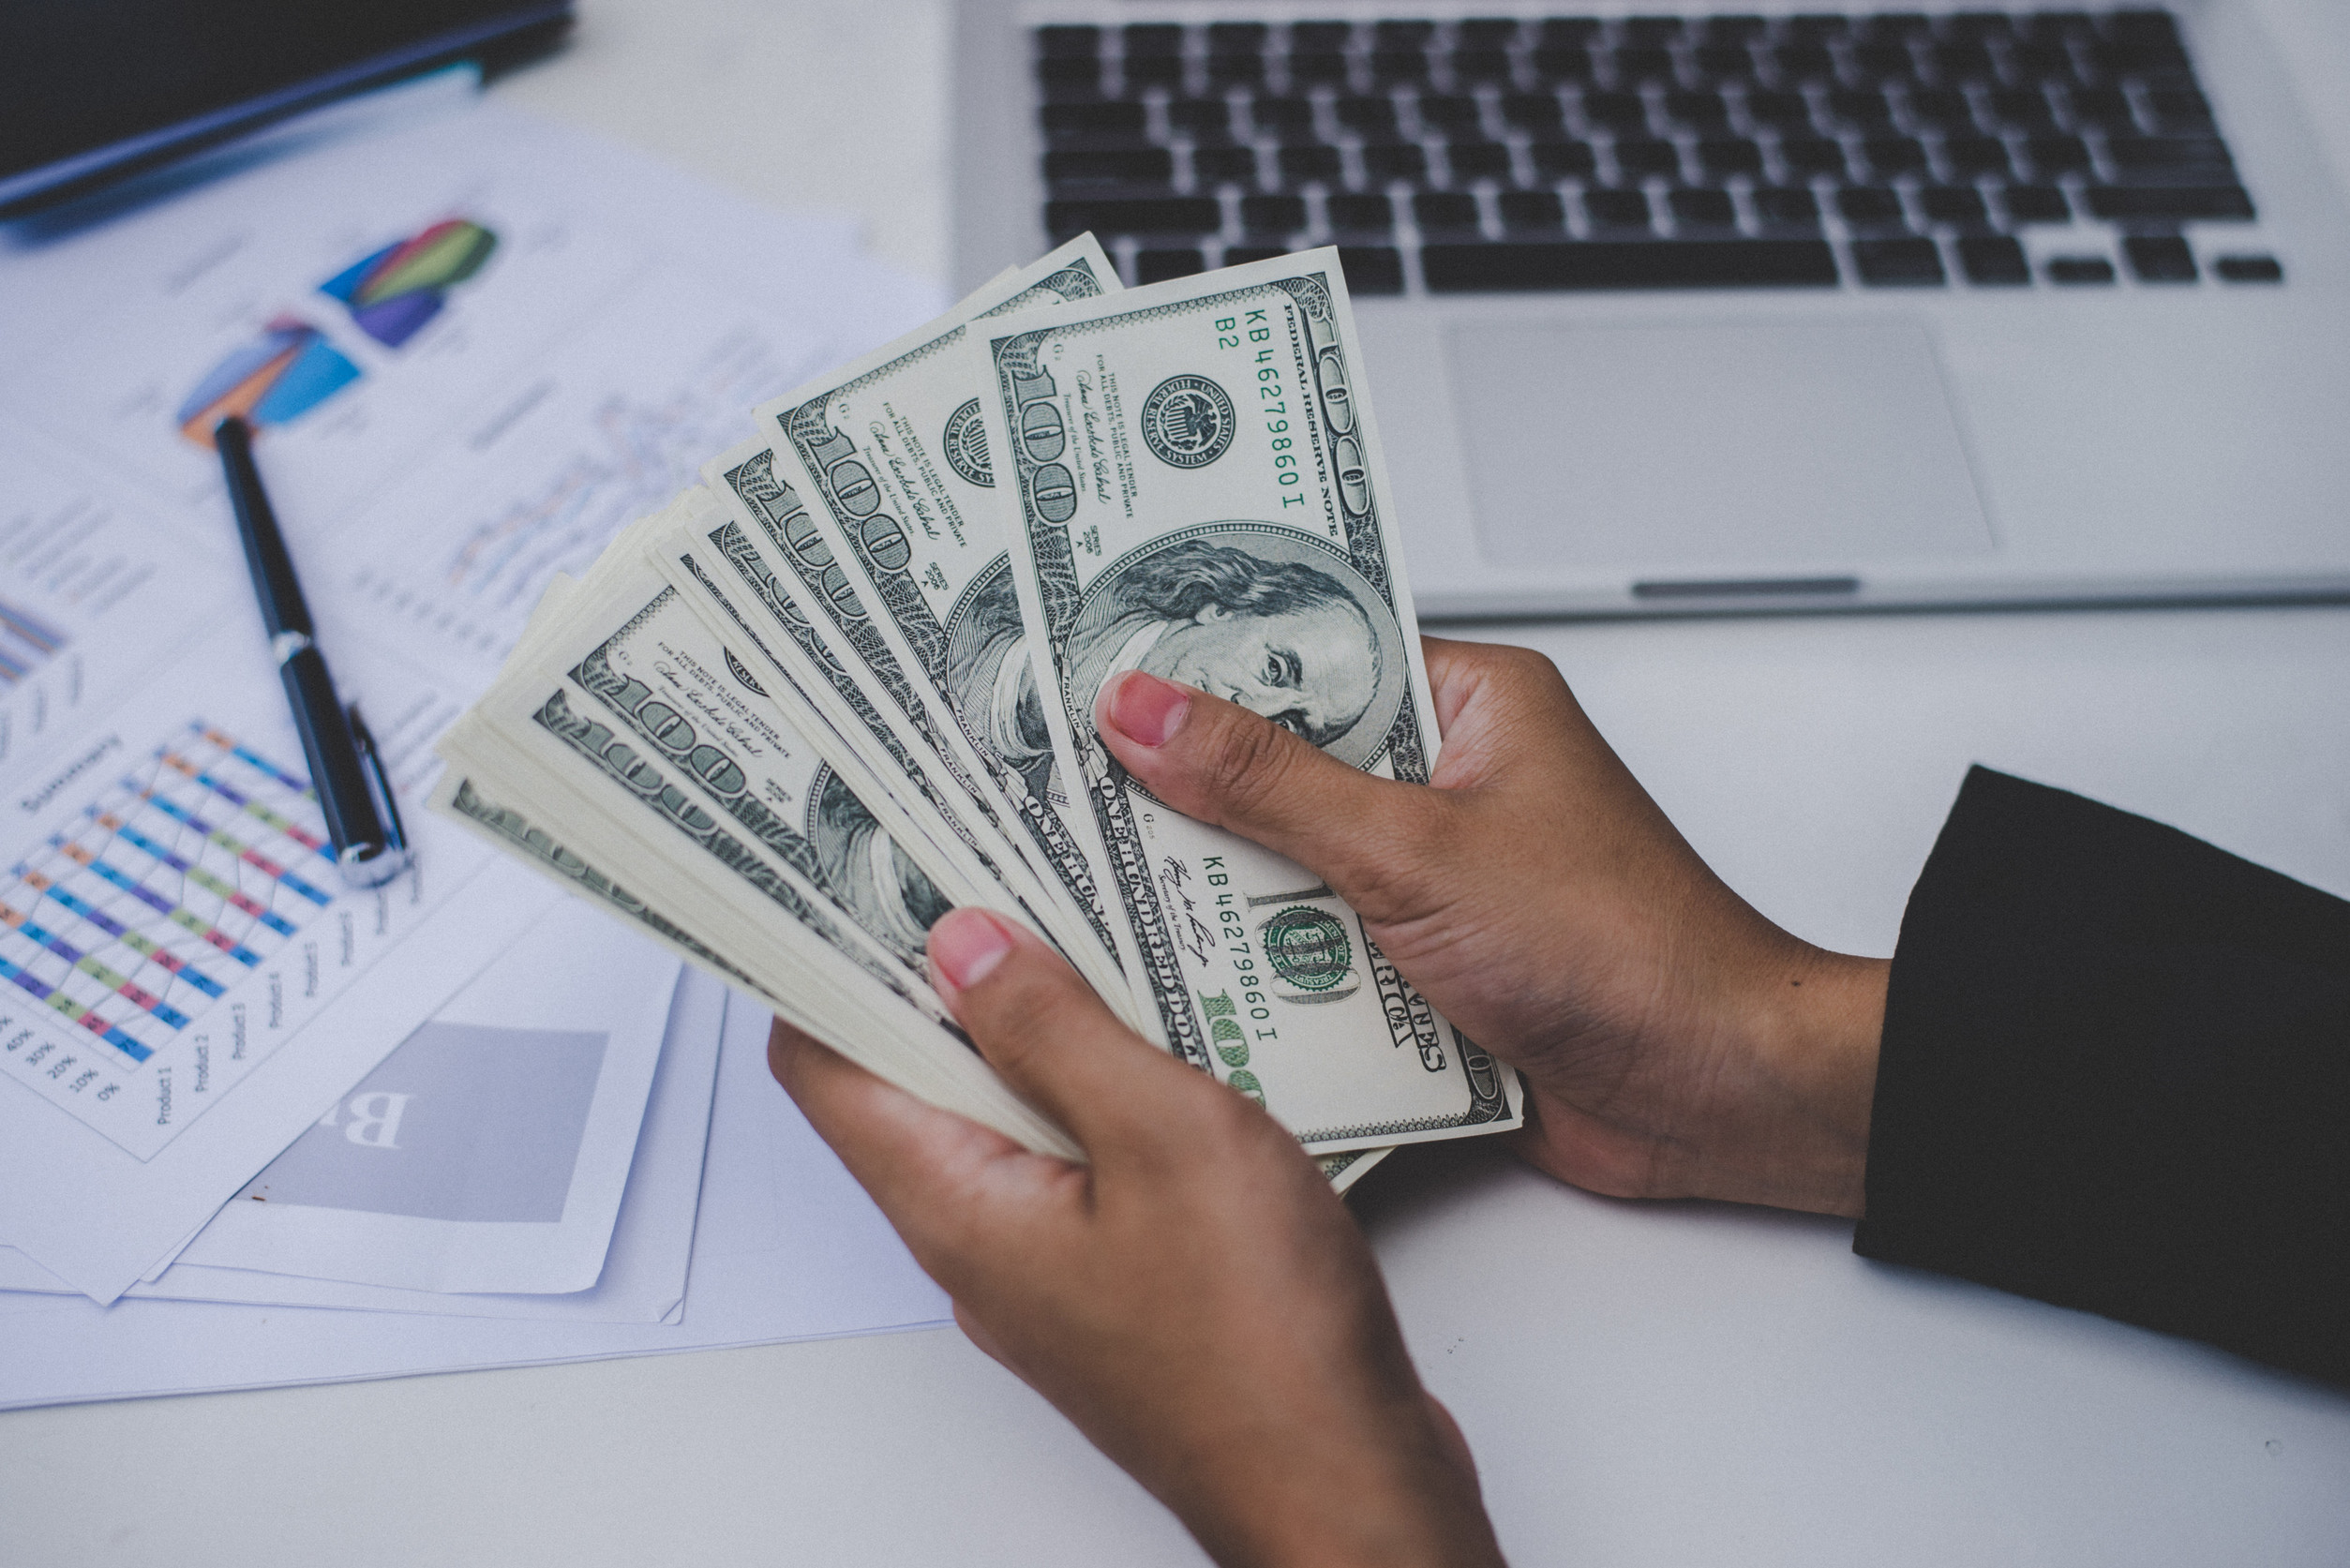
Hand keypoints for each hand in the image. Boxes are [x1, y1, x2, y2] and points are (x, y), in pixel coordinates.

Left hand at [770, 908, 1506, 1567]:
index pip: (822, 1063)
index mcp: (954, 1205)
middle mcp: (979, 1240)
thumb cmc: (1261, 1347)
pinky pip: (1074, 1159)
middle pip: (910, 1079)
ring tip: (1082, 925)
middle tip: (982, 864)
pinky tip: (1160, 1036)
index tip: (848, 870)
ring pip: (1002, 1116)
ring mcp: (1046, 1267)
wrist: (1344, 1489)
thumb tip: (967, 947)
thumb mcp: (1163, 1139)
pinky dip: (1094, 1086)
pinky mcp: (1115, 1282)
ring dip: (1031, 1024)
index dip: (820, 959)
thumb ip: (1057, 1033)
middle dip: (937, 970)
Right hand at [1095, 639, 1887, 1217]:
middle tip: (1065, 791)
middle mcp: (1447, 786)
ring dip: (1227, 899)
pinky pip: (1317, 960)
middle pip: (1282, 774)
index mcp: (1467, 706)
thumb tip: (1147, 710)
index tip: (1096, 664)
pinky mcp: (1425, 975)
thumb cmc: (1627, 950)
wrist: (1716, 1094)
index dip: (1203, 662)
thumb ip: (1268, 783)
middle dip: (1191, 799)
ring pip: (1289, 874)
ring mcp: (1434, 885)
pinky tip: (1194, 988)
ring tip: (1109, 892)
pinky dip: (1269, 978)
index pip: (1307, 656)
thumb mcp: (1415, 848)